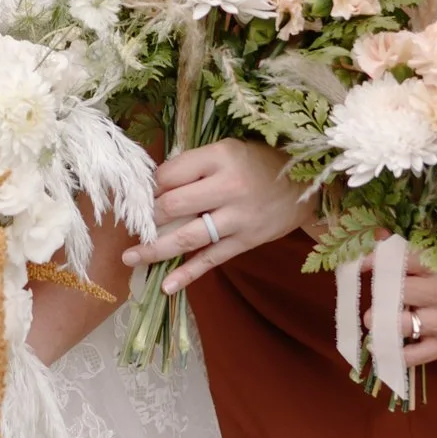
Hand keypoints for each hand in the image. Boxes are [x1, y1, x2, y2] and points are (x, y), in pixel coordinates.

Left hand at [121, 139, 305, 293]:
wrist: (306, 187)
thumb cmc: (258, 164)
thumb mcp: (227, 151)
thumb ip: (194, 166)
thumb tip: (153, 187)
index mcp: (220, 157)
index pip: (170, 174)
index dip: (149, 187)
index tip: (137, 196)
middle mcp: (229, 187)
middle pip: (174, 205)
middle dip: (148, 217)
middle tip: (131, 225)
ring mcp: (238, 217)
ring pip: (188, 237)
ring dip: (155, 249)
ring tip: (130, 258)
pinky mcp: (246, 241)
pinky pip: (211, 259)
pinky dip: (188, 274)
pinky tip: (166, 286)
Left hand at [374, 246, 436, 365]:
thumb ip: (412, 247)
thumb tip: (377, 236)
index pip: (404, 260)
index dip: (376, 261)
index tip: (358, 264)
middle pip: (398, 292)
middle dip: (378, 293)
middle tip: (372, 293)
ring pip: (401, 324)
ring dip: (379, 322)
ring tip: (372, 319)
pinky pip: (411, 356)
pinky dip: (391, 352)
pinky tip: (381, 345)